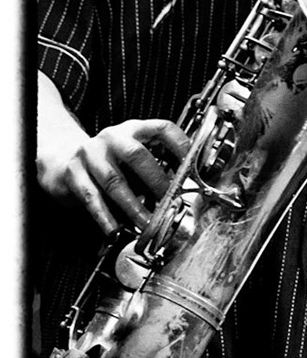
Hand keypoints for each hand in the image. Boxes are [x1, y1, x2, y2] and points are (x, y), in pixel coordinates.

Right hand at [38, 116, 189, 235]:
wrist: (61, 160)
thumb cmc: (107, 160)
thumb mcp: (132, 155)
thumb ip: (155, 165)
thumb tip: (181, 188)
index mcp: (134, 129)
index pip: (162, 129)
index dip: (180, 145)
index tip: (192, 166)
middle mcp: (112, 138)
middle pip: (137, 155)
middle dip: (156, 180)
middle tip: (170, 200)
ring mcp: (90, 154)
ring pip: (114, 181)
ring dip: (133, 205)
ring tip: (146, 222)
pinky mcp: (72, 173)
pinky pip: (91, 197)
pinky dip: (105, 215)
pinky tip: (114, 228)